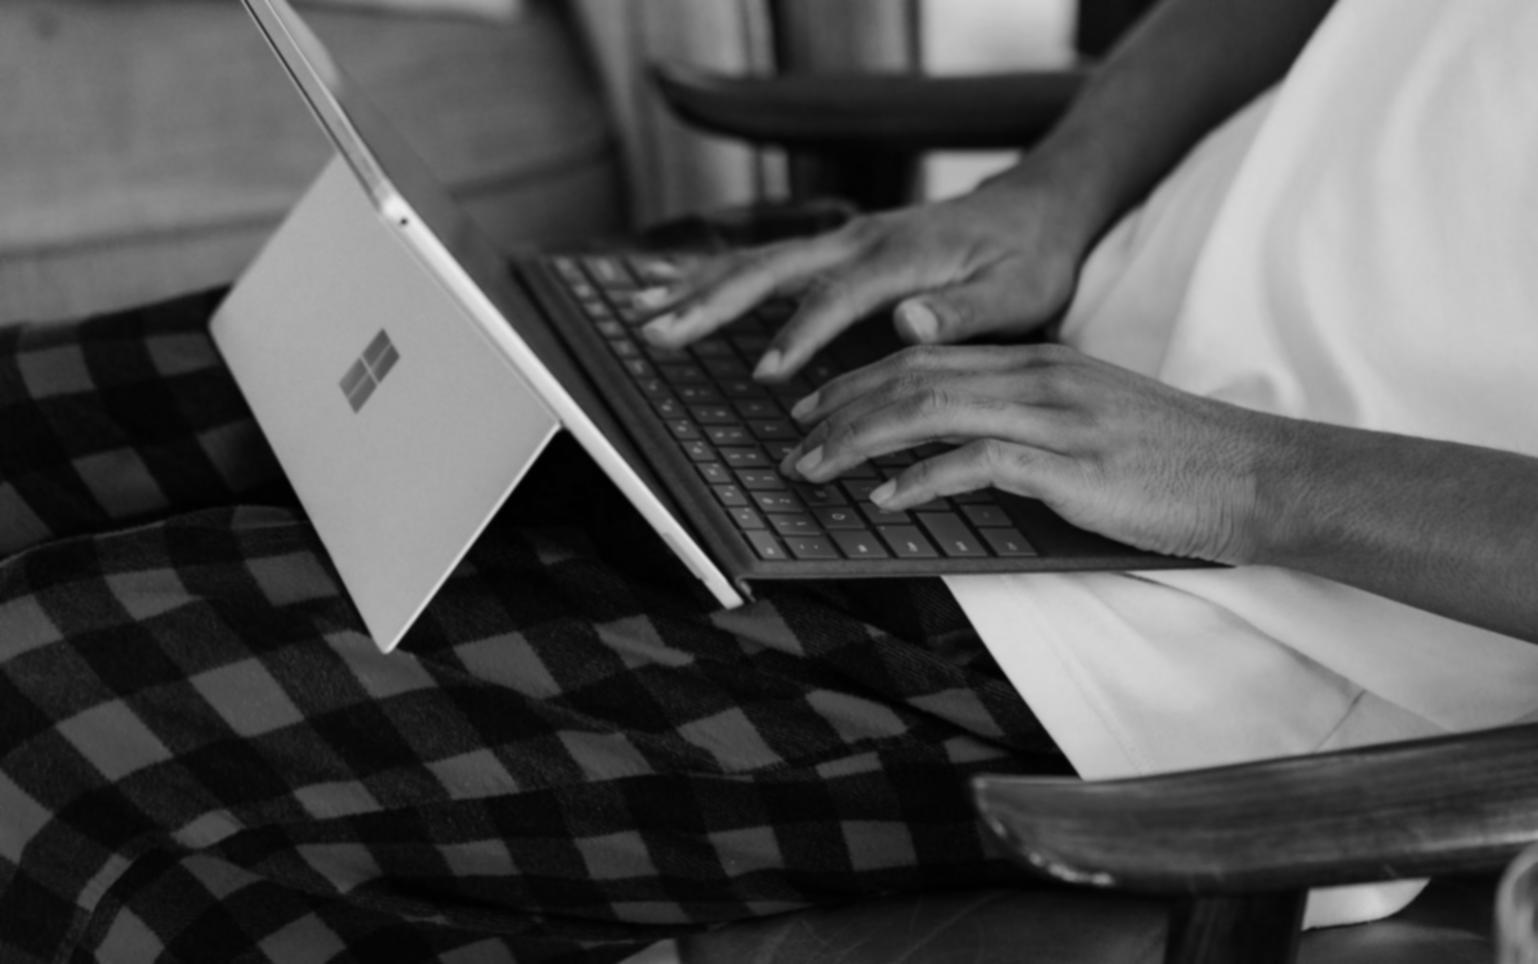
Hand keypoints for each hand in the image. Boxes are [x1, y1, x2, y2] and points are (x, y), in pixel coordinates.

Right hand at [638, 172, 1098, 380]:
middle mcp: (861, 239)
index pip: (839, 295)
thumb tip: (908, 319)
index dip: (802, 333)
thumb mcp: (1019, 293)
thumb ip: (964, 311)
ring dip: (699, 287)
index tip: (767, 373)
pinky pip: (768, 258)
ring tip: (643, 313)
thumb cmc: (1030, 259)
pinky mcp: (838, 246)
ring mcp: (844, 238)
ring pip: (759, 259)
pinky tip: (677, 287)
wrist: (1036, 207)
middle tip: (658, 330)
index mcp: (902, 256)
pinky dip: (719, 275)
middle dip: (712, 301)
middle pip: (773, 266)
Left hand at [781, 344, 1297, 563]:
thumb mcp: (1094, 421)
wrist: (1257, 476)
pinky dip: (921, 479)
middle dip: (840, 405)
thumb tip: (969, 450)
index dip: (860, 380)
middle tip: (790, 436)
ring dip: (858, 439)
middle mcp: (1040, 378)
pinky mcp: (1073, 466)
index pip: (928, 358)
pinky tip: (885, 500)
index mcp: (1041, 363)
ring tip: (812, 466)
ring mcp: (1056, 418)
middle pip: (913, 375)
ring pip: (930, 410)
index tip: (816, 406)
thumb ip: (1032, 422)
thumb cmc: (1178, 459)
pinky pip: (977, 462)